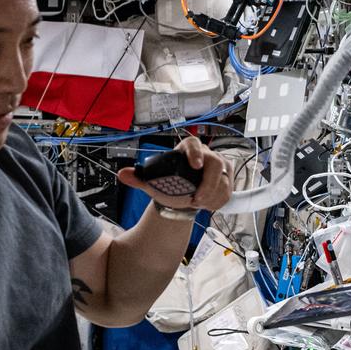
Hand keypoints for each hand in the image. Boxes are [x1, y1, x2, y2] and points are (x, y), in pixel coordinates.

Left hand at [116, 135, 233, 211]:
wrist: (181, 196)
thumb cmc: (169, 184)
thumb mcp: (153, 181)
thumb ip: (139, 177)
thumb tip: (122, 174)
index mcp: (187, 149)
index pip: (194, 144)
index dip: (196, 152)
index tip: (196, 164)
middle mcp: (206, 154)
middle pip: (216, 163)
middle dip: (208, 184)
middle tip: (196, 200)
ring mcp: (220, 166)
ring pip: (224, 180)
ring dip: (212, 196)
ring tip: (198, 204)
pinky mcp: (227, 178)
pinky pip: (228, 190)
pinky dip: (218, 201)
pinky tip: (207, 205)